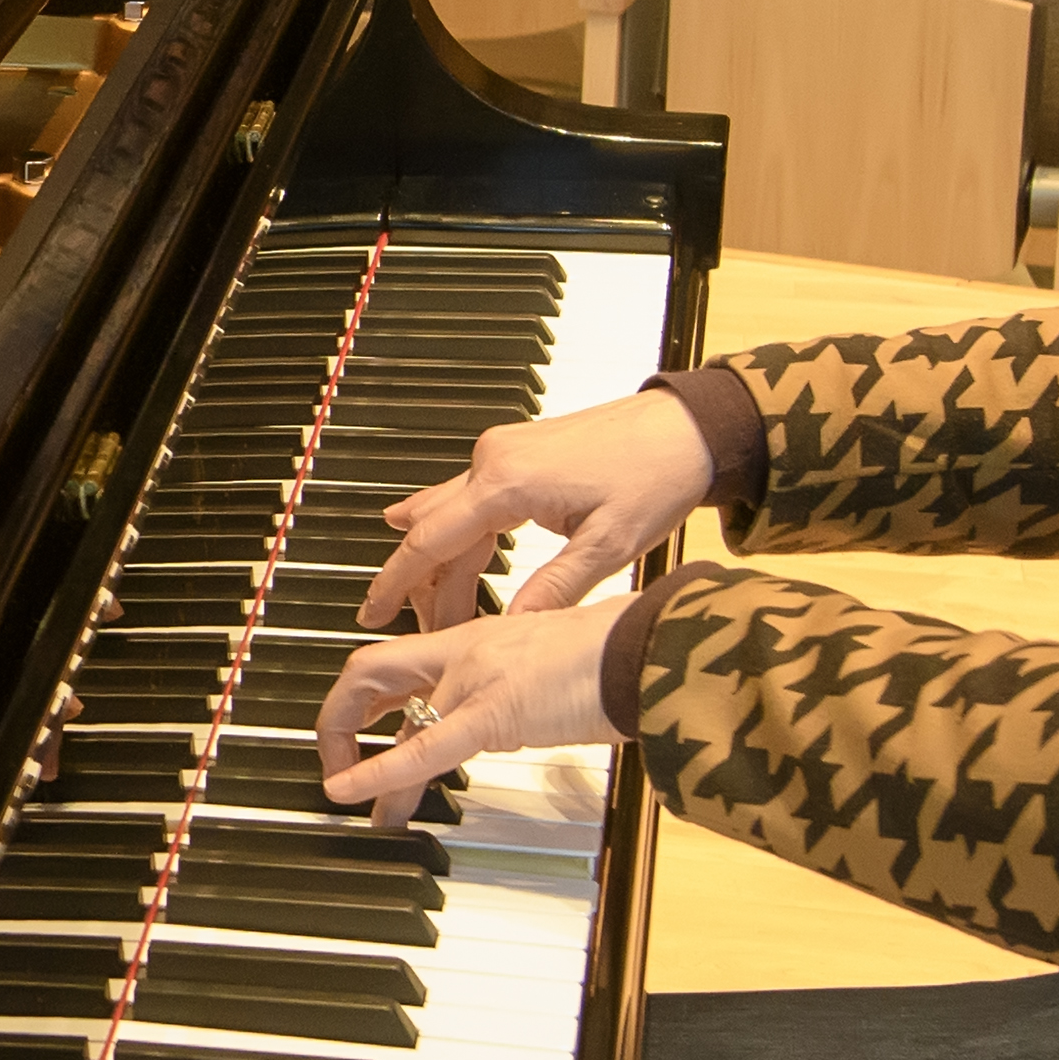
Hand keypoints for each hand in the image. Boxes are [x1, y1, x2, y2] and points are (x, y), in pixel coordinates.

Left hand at [314, 598, 615, 829]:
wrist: (646, 645)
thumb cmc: (621, 655)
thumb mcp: (557, 667)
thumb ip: (526, 690)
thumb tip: (522, 721)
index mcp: (482, 638)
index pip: (404, 659)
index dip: (368, 696)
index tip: (361, 728)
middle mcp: (469, 650)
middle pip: (371, 670)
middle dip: (338, 719)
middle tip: (337, 765)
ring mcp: (477, 677)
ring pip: (392, 710)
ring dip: (360, 762)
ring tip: (349, 801)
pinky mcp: (494, 711)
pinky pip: (423, 747)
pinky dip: (379, 772)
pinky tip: (352, 794)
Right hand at [353, 385, 716, 637]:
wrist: (686, 427)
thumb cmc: (656, 472)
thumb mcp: (609, 546)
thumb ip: (553, 589)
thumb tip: (512, 629)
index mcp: (509, 483)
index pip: (431, 541)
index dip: (396, 582)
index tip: (372, 613)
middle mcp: (494, 460)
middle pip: (434, 530)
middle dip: (422, 585)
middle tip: (418, 632)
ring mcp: (503, 451)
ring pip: (449, 513)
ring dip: (442, 561)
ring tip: (437, 608)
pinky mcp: (518, 451)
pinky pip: (468, 495)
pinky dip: (453, 527)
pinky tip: (416, 526)